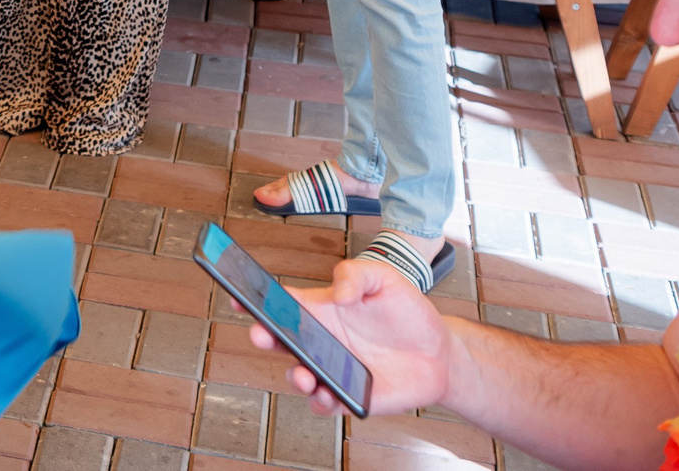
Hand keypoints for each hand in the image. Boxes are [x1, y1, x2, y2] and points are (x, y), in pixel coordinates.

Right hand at [250, 257, 454, 417]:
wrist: (439, 352)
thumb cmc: (408, 312)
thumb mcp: (384, 278)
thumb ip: (356, 274)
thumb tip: (336, 293)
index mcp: (321, 309)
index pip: (280, 302)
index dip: (255, 299)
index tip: (239, 296)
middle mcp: (320, 340)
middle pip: (280, 340)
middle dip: (263, 337)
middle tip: (262, 334)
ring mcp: (332, 369)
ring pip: (299, 376)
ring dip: (296, 377)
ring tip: (305, 374)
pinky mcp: (349, 395)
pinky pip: (325, 404)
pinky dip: (322, 402)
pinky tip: (330, 393)